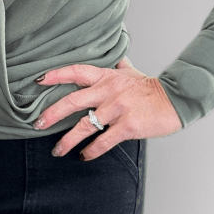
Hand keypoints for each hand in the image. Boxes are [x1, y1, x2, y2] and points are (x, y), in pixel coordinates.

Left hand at [33, 58, 182, 159]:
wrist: (176, 100)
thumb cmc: (151, 88)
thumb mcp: (131, 72)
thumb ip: (119, 66)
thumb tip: (116, 57)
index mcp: (106, 76)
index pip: (76, 72)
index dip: (56, 75)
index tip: (38, 81)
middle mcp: (109, 90)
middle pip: (73, 101)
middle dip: (52, 114)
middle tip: (38, 124)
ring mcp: (118, 108)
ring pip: (85, 125)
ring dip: (68, 140)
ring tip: (57, 150)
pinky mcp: (128, 126)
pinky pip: (104, 141)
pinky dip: (91, 150)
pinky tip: (84, 156)